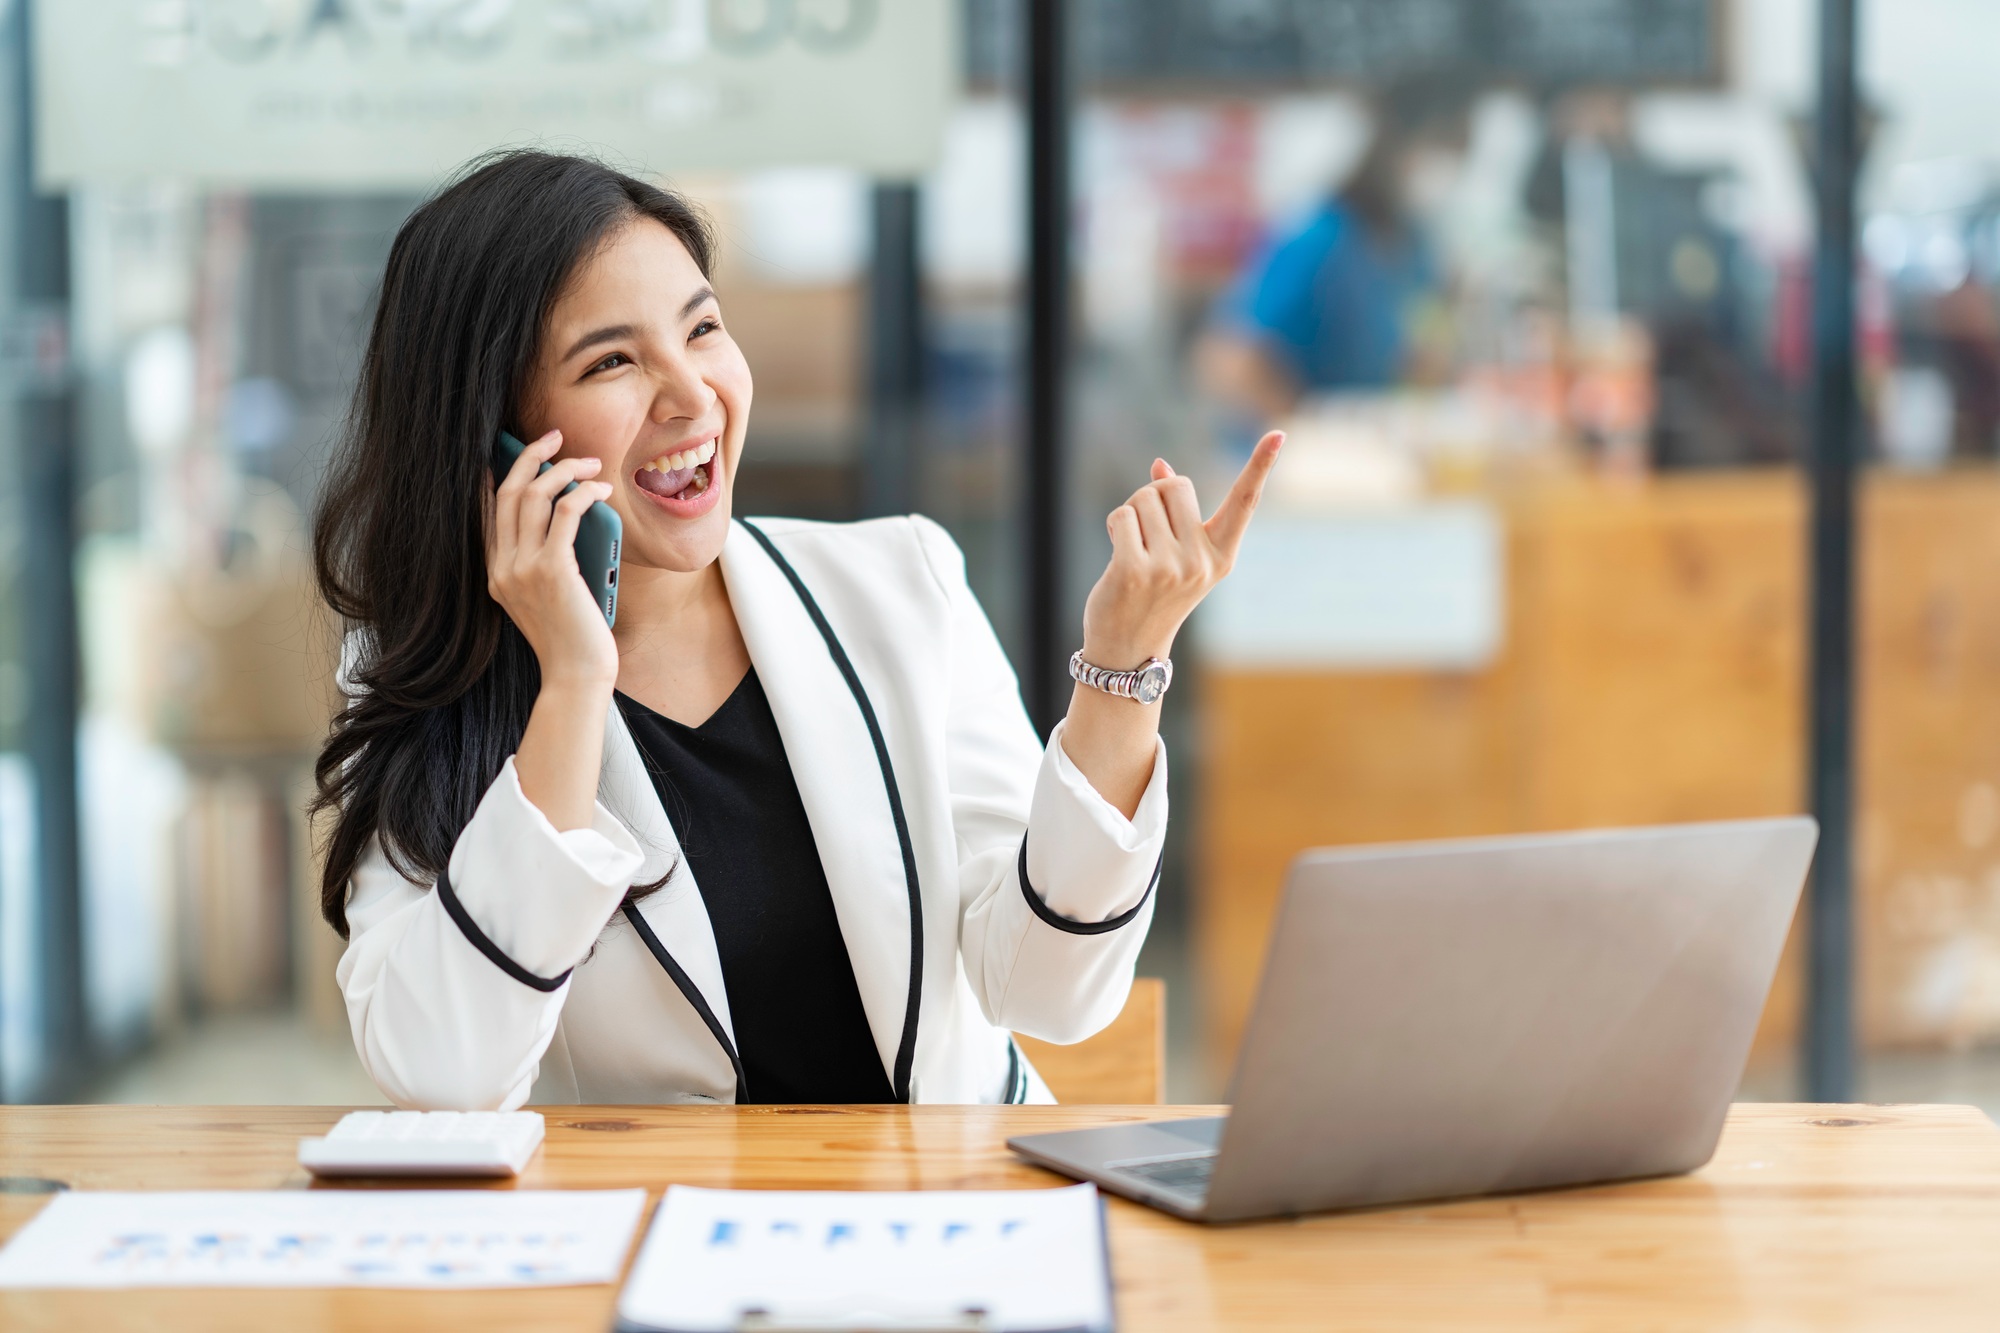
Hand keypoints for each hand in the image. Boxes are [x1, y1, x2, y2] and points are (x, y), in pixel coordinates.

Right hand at [486, 429, 618, 688]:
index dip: (503, 475)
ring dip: (564, 469)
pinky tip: (600, 490)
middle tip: (554, 437)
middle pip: (508, 493)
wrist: (576, 676)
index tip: (517, 451)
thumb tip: (570, 514)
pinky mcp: (552, 570)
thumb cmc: (573, 639)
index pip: (490, 511)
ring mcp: (523, 569)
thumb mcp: (550, 596)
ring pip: (534, 495)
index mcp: (496, 574)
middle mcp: (502, 568)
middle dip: (530, 456)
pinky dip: (583, 493)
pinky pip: (565, 513)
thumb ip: (548, 561)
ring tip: (589, 462)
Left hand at [1079, 431, 1282, 669]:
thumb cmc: (1151, 595)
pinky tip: (1116, 555)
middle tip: (1147, 534)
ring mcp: (1170, 568)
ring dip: (1131, 514)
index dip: (1260, 465)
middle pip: (1177, 485)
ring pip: (1145, 497)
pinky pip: (1122, 515)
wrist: (1128, 649)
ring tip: (1133, 549)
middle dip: (1154, 496)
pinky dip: (1114, 525)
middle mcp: (1202, 561)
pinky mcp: (1135, 571)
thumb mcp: (1173, 554)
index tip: (1279, 432)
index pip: (1244, 502)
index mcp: (1221, 556)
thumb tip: (1160, 466)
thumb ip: (1172, 512)